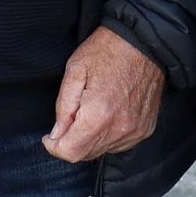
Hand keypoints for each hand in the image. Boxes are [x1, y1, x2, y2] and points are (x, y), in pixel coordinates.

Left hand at [43, 27, 163, 161]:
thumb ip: (63, 106)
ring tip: (91, 110)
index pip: (71, 152)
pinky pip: (119, 144)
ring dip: (90, 139)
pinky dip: (108, 135)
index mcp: (99, 115)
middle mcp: (119, 129)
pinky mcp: (145, 129)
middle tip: (70, 117)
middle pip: (86, 154)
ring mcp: (135, 131)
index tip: (50, 136)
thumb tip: (57, 134)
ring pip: (102, 151)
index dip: (55, 146)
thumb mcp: (74, 70)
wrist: (144, 42)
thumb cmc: (108, 50)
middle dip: (71, 142)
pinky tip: (107, 113)